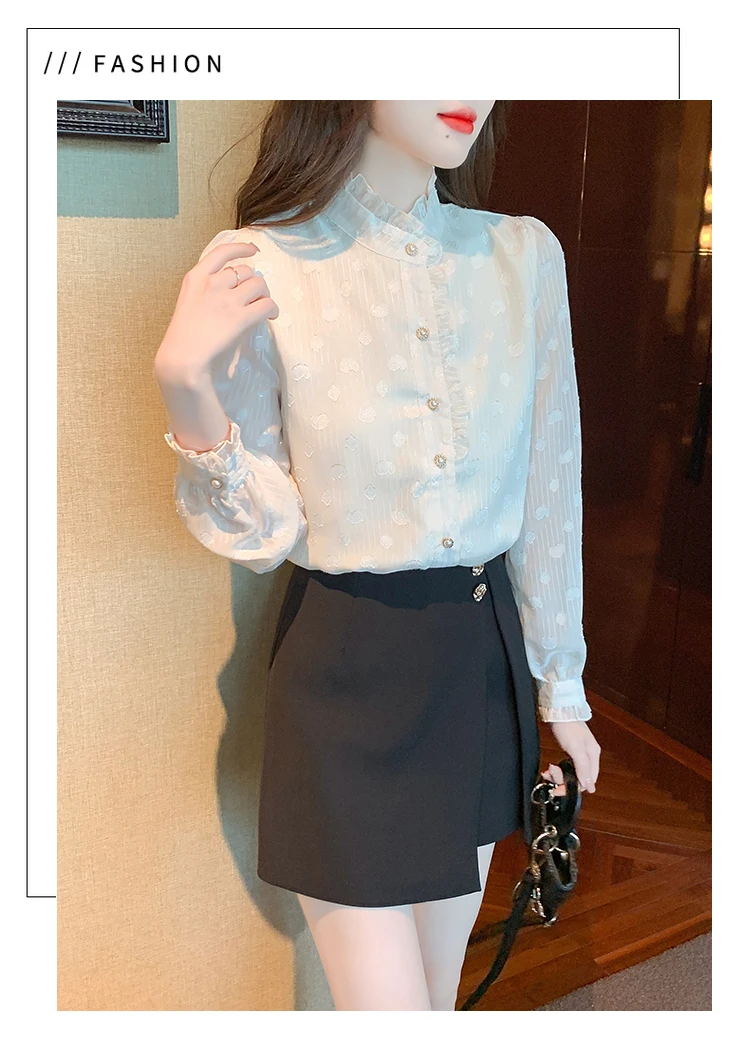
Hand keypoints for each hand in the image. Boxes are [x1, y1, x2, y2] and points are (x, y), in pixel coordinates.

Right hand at [155, 239, 279, 376]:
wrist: (182, 358)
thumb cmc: (183, 338)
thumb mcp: (188, 303)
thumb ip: (207, 292)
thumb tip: (235, 291)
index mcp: (196, 278)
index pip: (222, 253)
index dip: (241, 248)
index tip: (253, 250)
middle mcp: (213, 284)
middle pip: (246, 271)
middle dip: (254, 282)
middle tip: (256, 297)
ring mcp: (227, 300)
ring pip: (259, 285)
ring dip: (265, 294)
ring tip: (263, 306)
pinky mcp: (241, 317)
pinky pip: (267, 304)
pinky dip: (272, 309)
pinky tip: (270, 316)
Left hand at [540, 721, 600, 795]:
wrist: (558, 710)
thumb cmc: (567, 726)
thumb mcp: (575, 749)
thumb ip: (582, 767)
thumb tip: (589, 786)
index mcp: (593, 755)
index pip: (588, 780)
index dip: (574, 788)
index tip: (559, 789)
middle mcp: (587, 756)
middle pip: (578, 778)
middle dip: (562, 780)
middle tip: (551, 775)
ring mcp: (578, 753)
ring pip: (570, 773)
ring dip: (558, 775)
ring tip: (548, 771)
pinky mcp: (569, 750)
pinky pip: (564, 766)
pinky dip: (557, 769)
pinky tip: (550, 768)